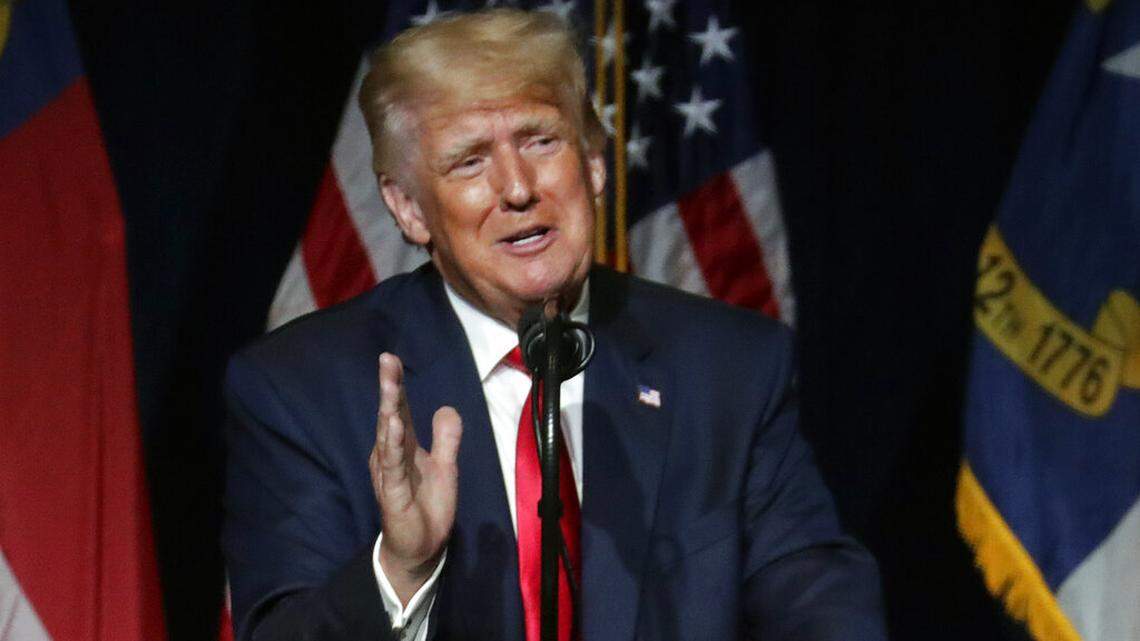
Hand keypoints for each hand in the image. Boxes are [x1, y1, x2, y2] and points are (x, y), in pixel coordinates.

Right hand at [369, 352, 462, 605]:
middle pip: (391, 416)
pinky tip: (393, 425)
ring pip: (388, 436)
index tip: (391, 358)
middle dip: (390, 387)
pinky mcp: (391, 492)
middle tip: (387, 359)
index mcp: (403, 446)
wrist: (422, 548)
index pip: (400, 410)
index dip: (397, 385)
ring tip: (390, 386)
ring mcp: (389, 473)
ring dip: (389, 410)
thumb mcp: (445, 466)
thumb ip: (446, 438)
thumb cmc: (428, 506)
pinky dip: (392, 444)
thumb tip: (446, 407)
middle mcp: (391, 455)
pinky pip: (392, 465)